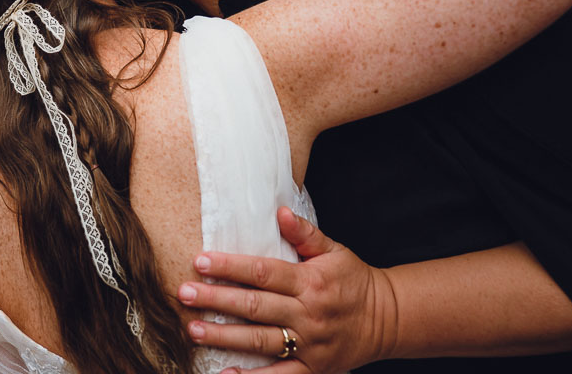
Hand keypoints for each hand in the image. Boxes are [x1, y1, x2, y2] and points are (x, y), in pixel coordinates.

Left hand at [176, 208, 396, 373]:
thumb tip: (279, 212)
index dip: (230, 267)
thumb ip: (305, 233)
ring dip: (224, 337)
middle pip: (255, 307)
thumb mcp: (335, 251)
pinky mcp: (313, 368)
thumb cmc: (354, 281)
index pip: (263, 273)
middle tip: (183, 293)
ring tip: (193, 330)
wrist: (388, 320)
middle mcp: (308, 314)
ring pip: (260, 341)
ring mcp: (309, 344)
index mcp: (310, 282)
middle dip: (216, 300)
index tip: (200, 262)